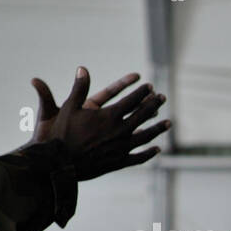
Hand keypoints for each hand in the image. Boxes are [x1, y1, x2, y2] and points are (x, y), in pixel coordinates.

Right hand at [28, 68, 167, 179]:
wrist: (60, 163)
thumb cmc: (62, 133)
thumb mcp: (69, 107)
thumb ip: (79, 88)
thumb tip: (82, 68)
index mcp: (109, 116)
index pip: (131, 100)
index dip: (141, 92)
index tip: (150, 86)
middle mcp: (120, 131)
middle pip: (142, 115)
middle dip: (153, 104)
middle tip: (163, 97)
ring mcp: (122, 148)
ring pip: (146, 136)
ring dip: (158, 128)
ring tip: (169, 122)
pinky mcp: (120, 162)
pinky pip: (139, 157)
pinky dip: (149, 153)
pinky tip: (157, 149)